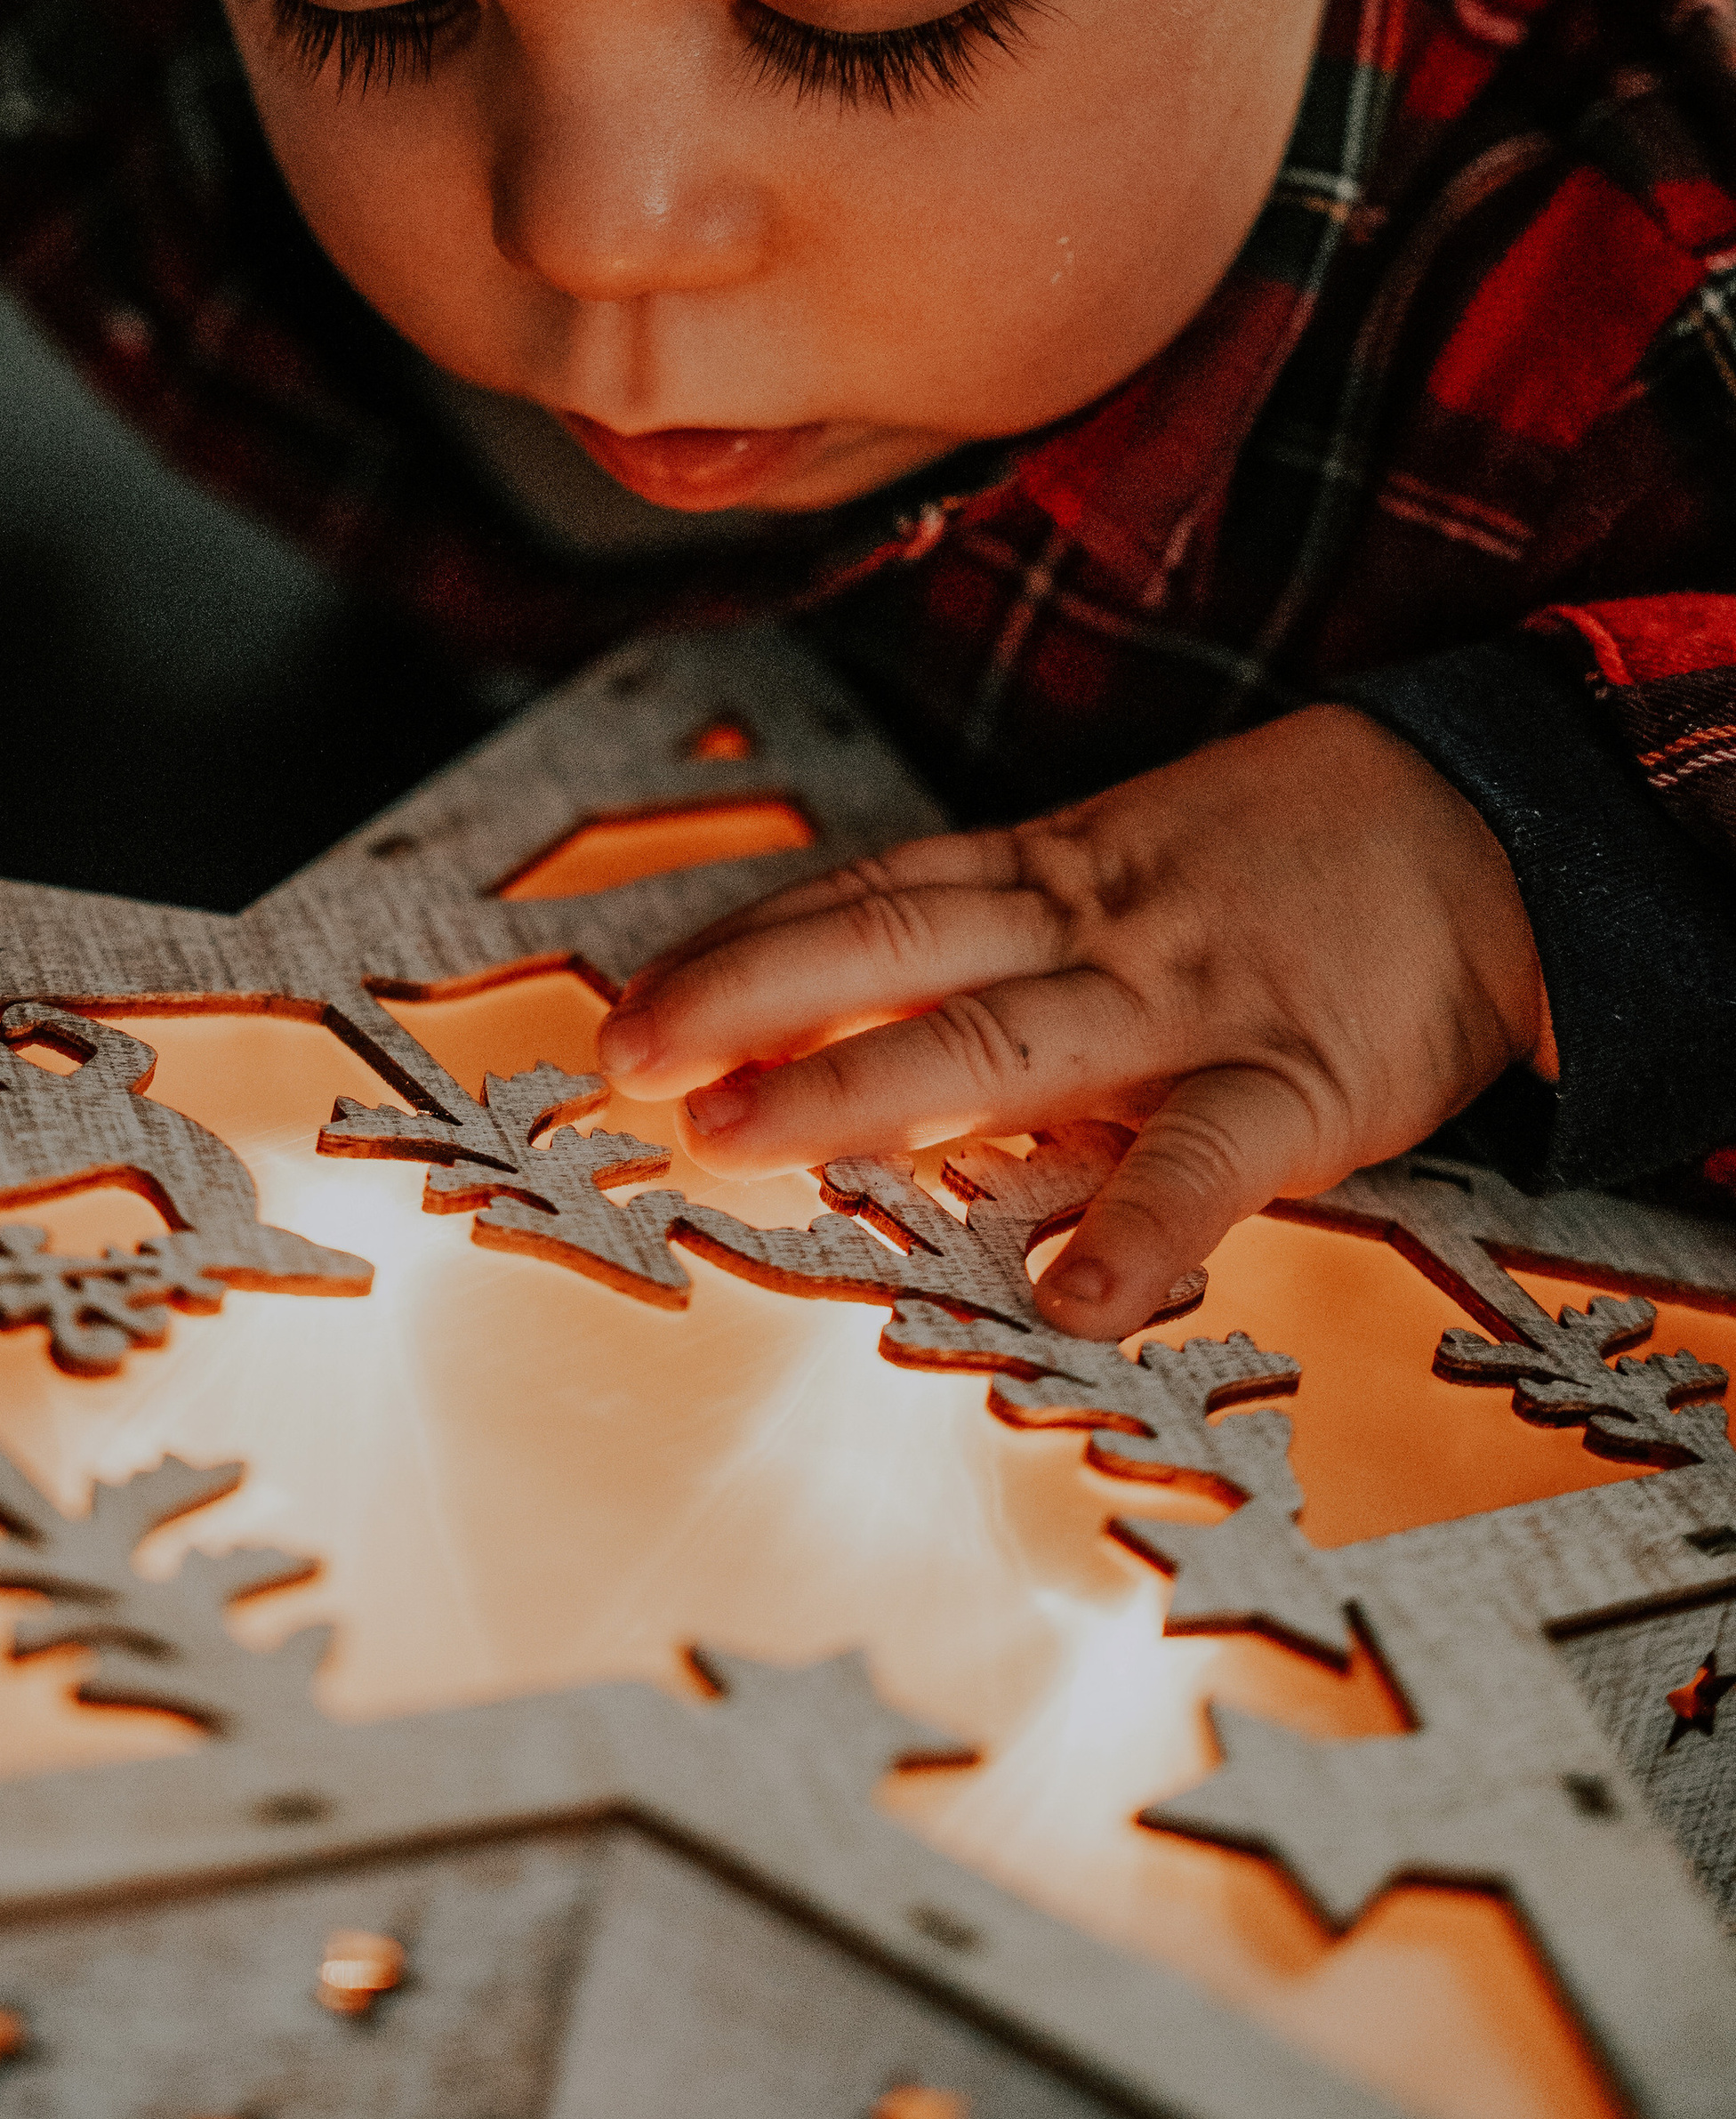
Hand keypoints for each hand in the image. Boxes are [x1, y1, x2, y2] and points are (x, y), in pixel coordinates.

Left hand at [597, 706, 1552, 1338]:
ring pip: (999, 1038)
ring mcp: (1184, 999)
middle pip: (891, 953)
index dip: (742, 950)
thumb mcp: (1134, 870)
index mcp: (1051, 871)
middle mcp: (1090, 925)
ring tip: (742, 1139)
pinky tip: (1068, 1297)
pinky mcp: (1296, 1079)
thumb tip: (868, 1036)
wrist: (1491, 820)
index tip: (632, 1004)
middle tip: (627, 1060)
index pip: (866, 901)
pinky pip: (1204, 1158)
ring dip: (860, 1090)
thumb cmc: (1293, 860)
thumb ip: (1014, 946)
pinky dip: (1137, 1223)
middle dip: (747, 1003)